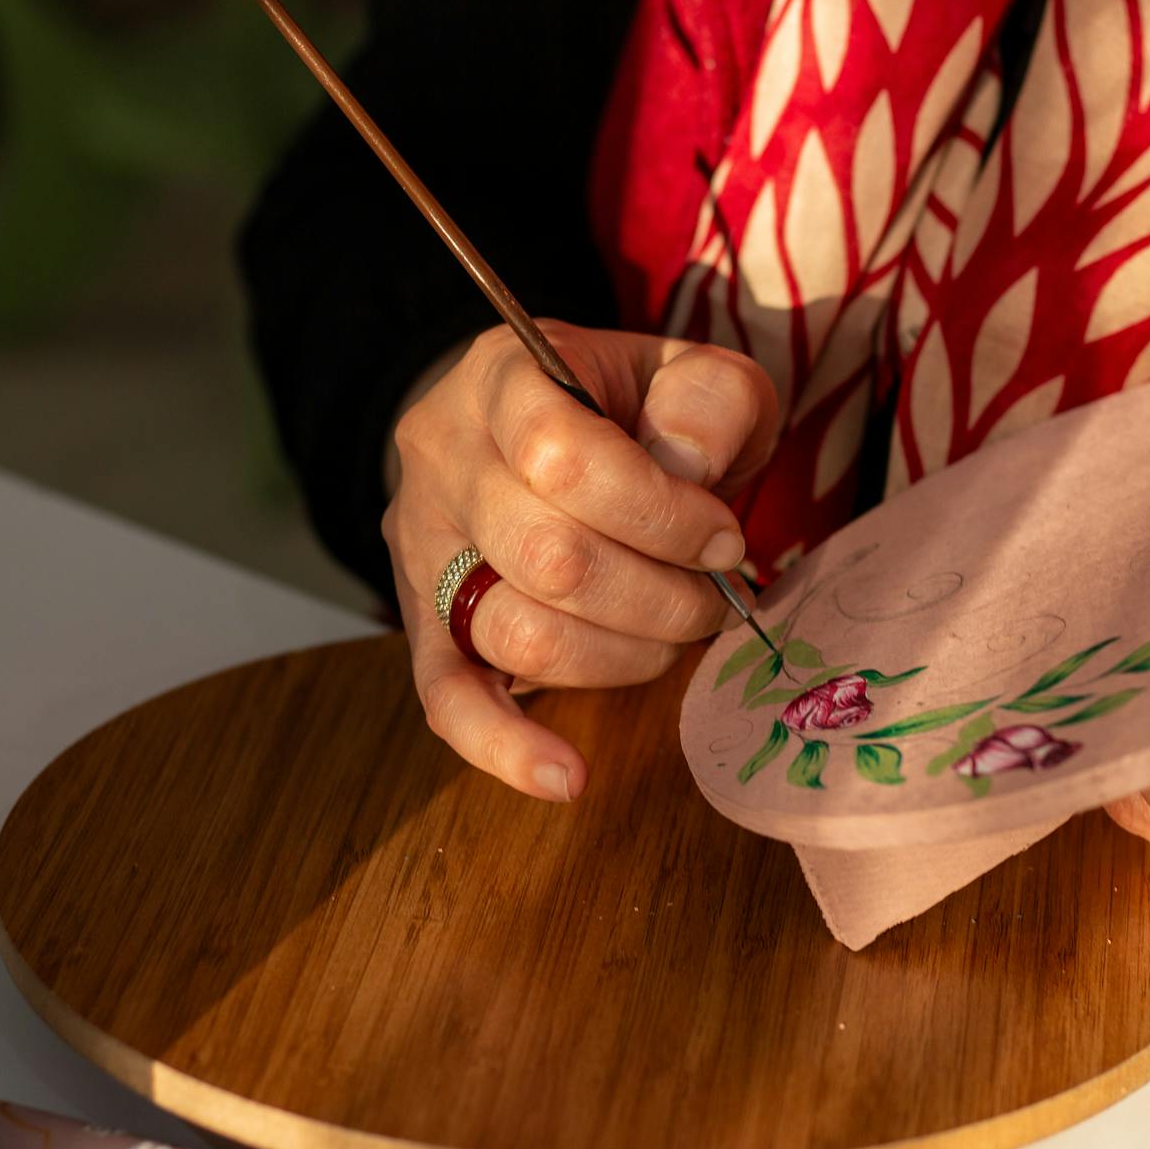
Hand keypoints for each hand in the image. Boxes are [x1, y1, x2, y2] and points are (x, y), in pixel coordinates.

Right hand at [382, 321, 779, 801]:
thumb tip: (690, 468)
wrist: (544, 424)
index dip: (661, 513)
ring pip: (515, 634)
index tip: (725, 537)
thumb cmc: (631, 408)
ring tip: (675, 633)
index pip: (562, 458)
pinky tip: (569, 776)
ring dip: (625, 656)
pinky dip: (507, 748)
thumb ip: (708, 400)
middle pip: (547, 559)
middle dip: (661, 595)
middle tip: (714, 596)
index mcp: (500, 381)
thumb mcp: (688, 371)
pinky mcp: (426, 628)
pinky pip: (447, 700)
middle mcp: (441, 462)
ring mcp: (423, 551)